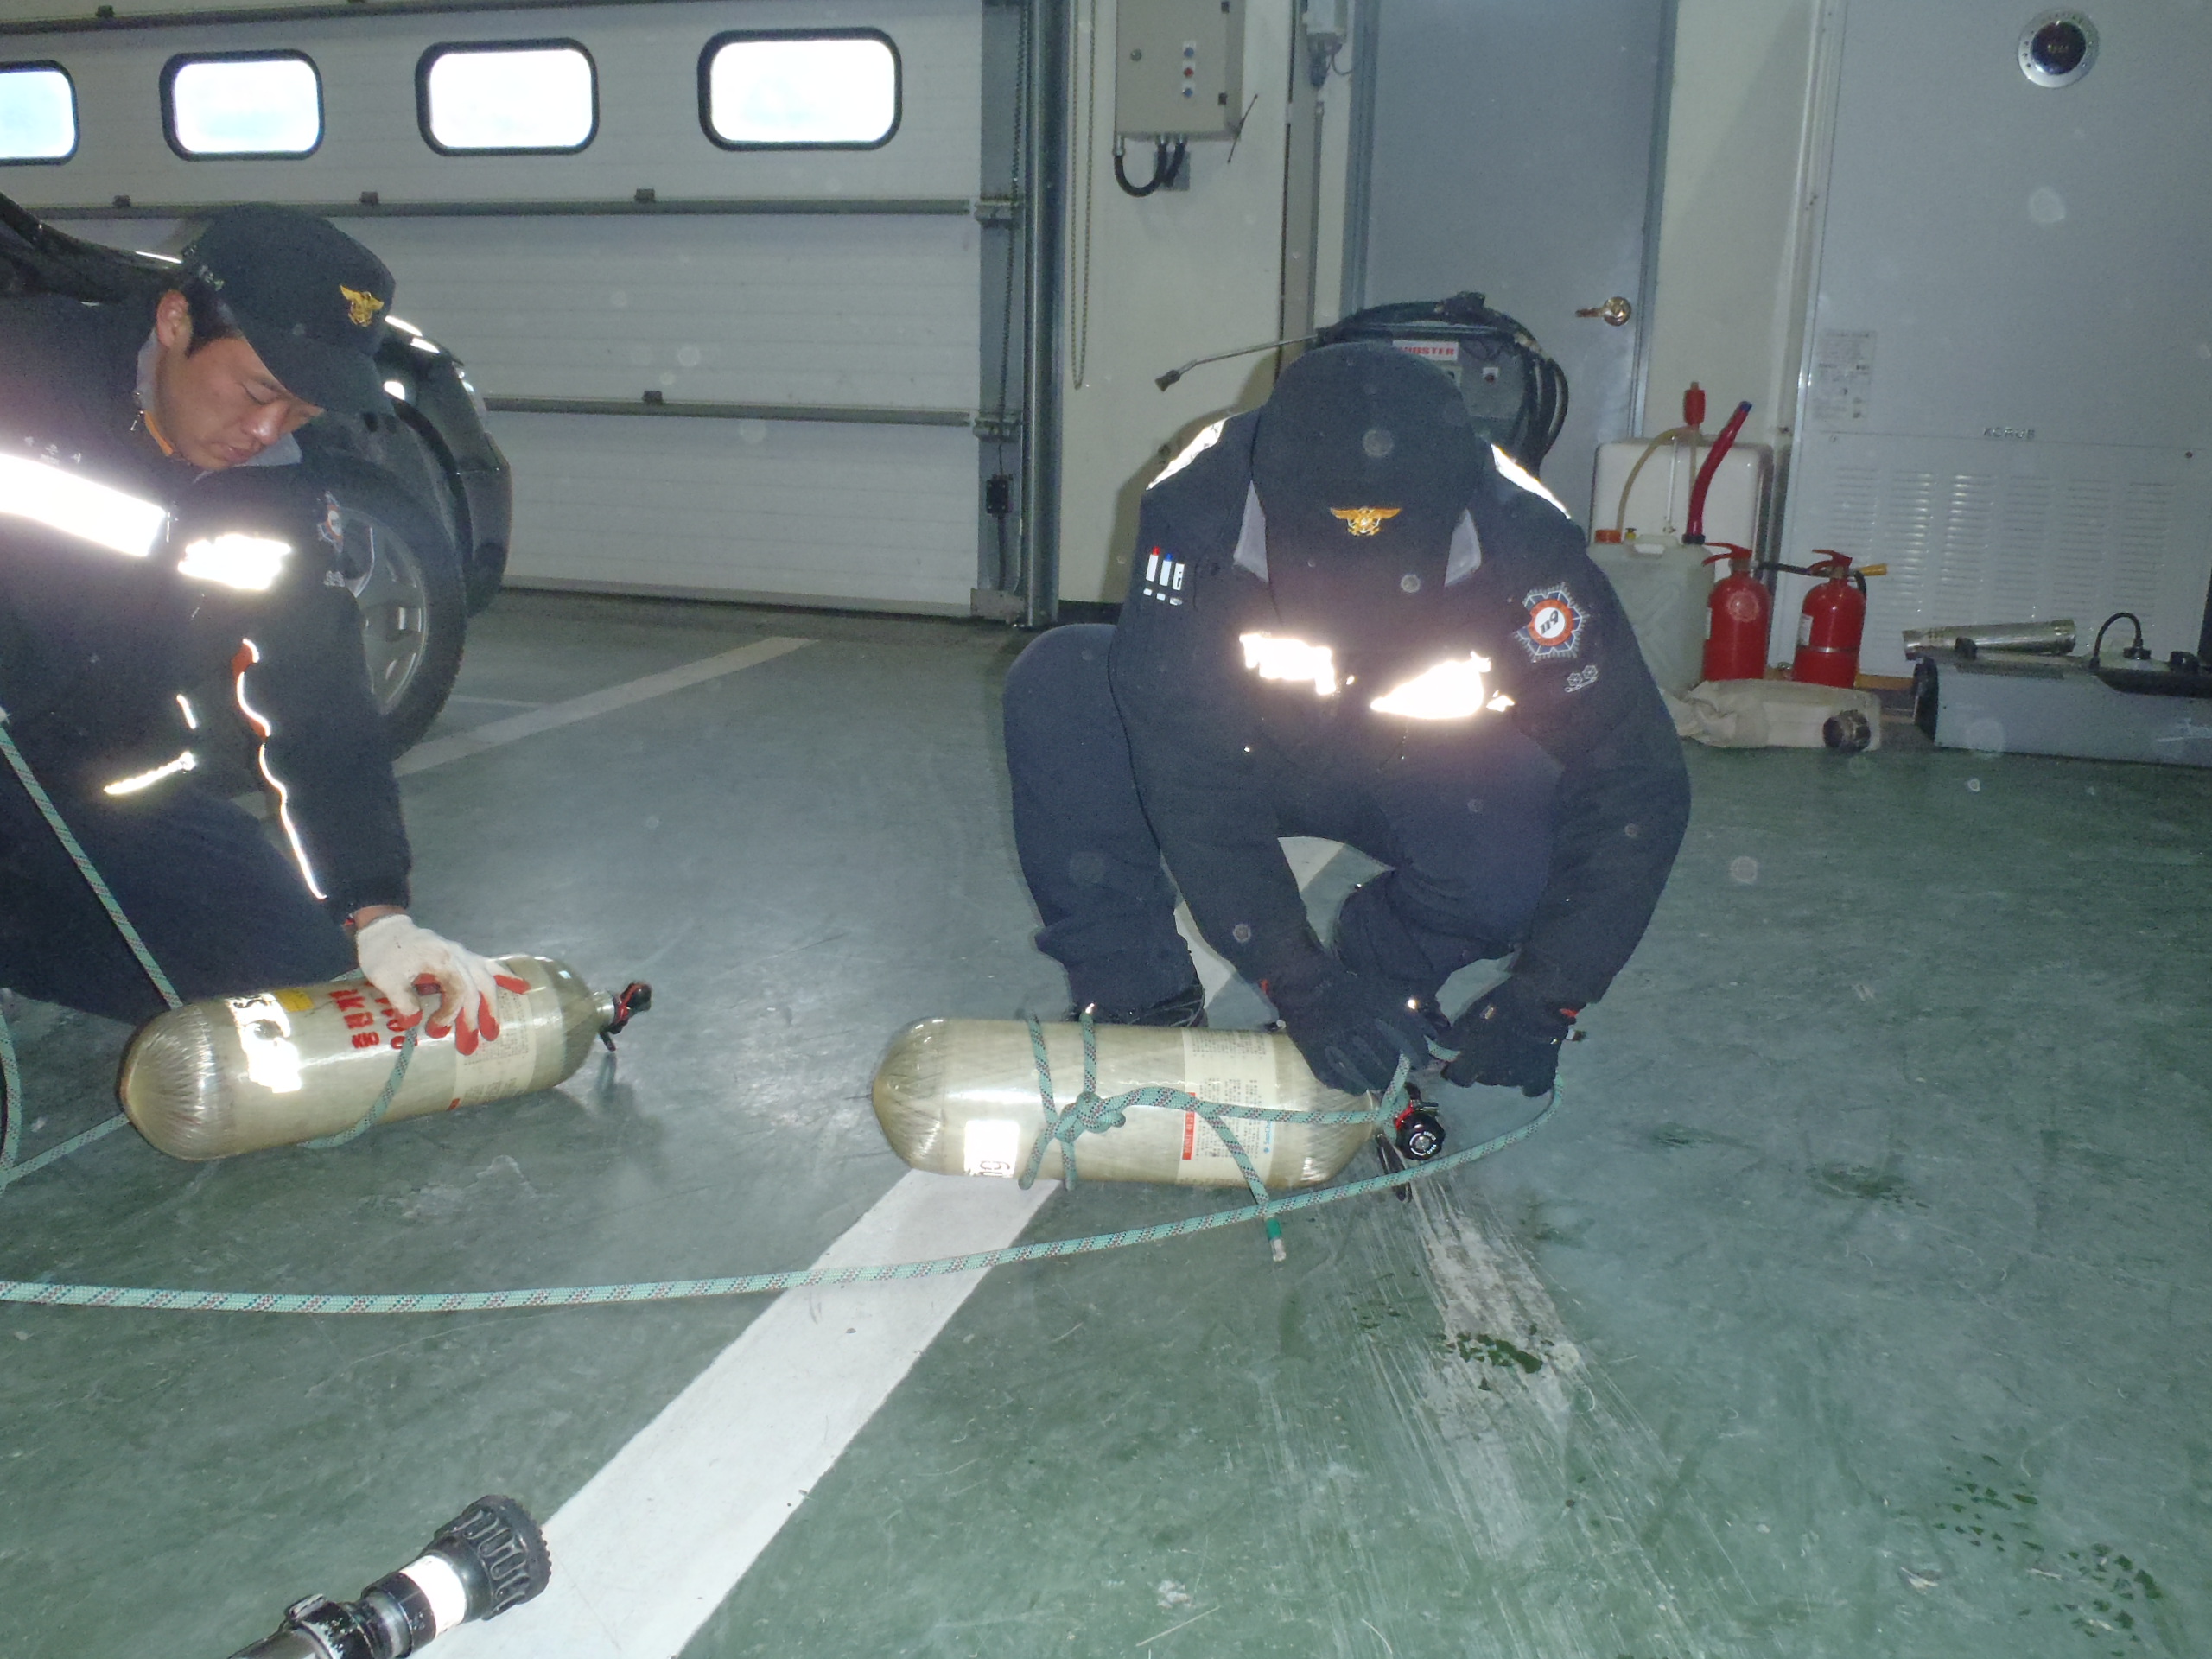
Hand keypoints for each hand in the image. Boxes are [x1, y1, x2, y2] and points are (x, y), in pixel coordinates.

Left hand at [352, 913, 528, 1054]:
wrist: (385, 928)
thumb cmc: (383, 953)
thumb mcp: (386, 977)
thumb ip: (402, 1000)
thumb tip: (414, 1022)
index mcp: (442, 959)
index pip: (458, 992)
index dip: (450, 1014)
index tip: (435, 1029)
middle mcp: (458, 956)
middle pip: (477, 989)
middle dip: (477, 1018)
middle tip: (471, 1045)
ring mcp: (463, 954)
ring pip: (487, 979)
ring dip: (491, 1006)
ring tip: (494, 1030)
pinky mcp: (462, 955)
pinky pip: (489, 966)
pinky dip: (505, 977)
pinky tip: (522, 988)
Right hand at [1264, 956, 1438, 1095]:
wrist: (1304, 982)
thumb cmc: (1347, 987)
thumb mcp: (1381, 992)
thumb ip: (1405, 1014)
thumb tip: (1432, 1034)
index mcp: (1379, 1011)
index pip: (1409, 1041)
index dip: (1418, 1056)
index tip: (1419, 1063)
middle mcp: (1361, 1029)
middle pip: (1388, 1064)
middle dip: (1395, 1073)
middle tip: (1395, 1075)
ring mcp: (1338, 1044)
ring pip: (1366, 1076)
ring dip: (1376, 1082)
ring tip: (1377, 1081)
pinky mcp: (1317, 1055)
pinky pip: (1339, 1081)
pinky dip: (1351, 1085)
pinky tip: (1355, 1082)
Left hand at [1442, 978, 1575, 1095]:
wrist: (1538, 1001)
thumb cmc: (1500, 1005)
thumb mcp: (1468, 1018)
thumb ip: (1453, 1040)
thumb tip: (1442, 1052)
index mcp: (1473, 1062)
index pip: (1457, 1078)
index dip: (1457, 1069)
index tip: (1460, 1059)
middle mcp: (1493, 1077)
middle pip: (1483, 1078)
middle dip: (1483, 1066)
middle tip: (1491, 1046)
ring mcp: (1518, 1079)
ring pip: (1505, 1080)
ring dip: (1505, 1069)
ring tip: (1513, 1048)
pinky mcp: (1541, 1076)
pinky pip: (1533, 1087)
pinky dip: (1530, 1080)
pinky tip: (1530, 1066)